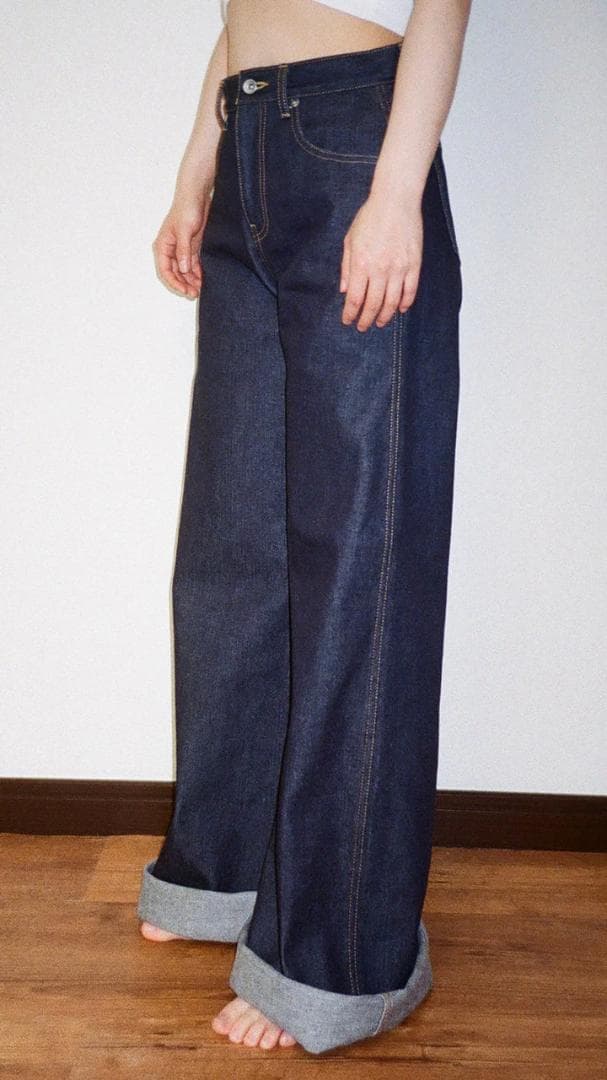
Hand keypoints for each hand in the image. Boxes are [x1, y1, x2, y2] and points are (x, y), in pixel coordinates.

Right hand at [152, 188, 212, 298]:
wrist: (197, 196)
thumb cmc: (187, 209)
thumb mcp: (185, 231)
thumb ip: (184, 251)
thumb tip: (183, 269)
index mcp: (163, 246)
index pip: (165, 270)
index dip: (174, 283)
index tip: (185, 291)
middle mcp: (170, 250)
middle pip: (174, 273)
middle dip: (184, 284)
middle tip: (195, 294)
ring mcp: (180, 250)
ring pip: (184, 271)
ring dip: (191, 281)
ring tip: (200, 289)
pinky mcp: (191, 248)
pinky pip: (192, 265)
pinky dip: (196, 273)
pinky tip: (203, 279)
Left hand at [339, 192, 422, 330]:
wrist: (395, 201)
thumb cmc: (370, 218)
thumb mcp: (350, 241)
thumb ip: (347, 267)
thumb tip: (345, 290)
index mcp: (361, 264)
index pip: (355, 299)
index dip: (350, 314)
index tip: (348, 321)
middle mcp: (380, 269)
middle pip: (373, 305)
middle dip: (366, 319)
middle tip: (363, 327)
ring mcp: (399, 268)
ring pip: (392, 302)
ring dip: (385, 316)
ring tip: (380, 322)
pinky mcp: (414, 265)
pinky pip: (410, 291)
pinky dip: (405, 303)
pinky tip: (400, 309)